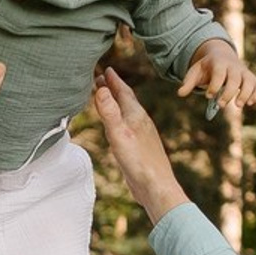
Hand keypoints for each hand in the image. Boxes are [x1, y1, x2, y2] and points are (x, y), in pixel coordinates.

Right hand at [94, 68, 188, 223]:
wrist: (155, 186)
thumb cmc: (137, 161)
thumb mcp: (119, 135)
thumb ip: (109, 113)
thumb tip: (100, 89)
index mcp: (136, 115)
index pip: (123, 92)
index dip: (113, 80)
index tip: (105, 68)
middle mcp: (140, 121)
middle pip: (126, 99)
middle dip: (114, 88)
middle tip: (103, 78)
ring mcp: (142, 134)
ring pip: (128, 112)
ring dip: (117, 102)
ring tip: (108, 98)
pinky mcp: (140, 146)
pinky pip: (128, 125)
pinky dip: (120, 118)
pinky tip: (119, 125)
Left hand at [177, 39, 255, 110]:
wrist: (221, 56)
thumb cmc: (206, 67)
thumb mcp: (195, 72)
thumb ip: (188, 82)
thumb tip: (180, 93)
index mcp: (219, 63)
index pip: (220, 73)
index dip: (215, 85)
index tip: (208, 95)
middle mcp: (234, 67)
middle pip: (236, 79)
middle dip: (229, 93)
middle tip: (220, 105)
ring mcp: (245, 73)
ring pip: (250, 82)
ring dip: (245, 94)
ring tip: (238, 105)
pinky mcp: (252, 79)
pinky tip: (249, 103)